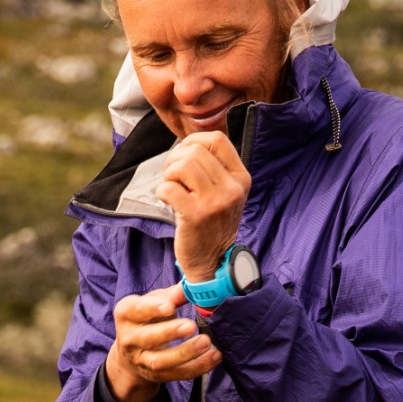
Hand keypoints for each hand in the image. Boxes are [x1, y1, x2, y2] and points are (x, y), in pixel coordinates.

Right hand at [104, 282, 220, 401]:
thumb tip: (188, 287)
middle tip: (191, 326)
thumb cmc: (147, 319)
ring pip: (161, 361)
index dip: (152, 308)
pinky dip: (198, 366)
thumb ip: (170, 295)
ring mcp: (142, 361)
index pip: (135, 310)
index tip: (170, 306)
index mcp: (126, 314)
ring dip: (185, 353)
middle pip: (148, 338)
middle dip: (170, 332)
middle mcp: (129, 339)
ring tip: (206, 342)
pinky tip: (214, 356)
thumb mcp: (154, 302)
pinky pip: (178, 374)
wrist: (134, 353)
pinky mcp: (157, 376)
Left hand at [157, 132, 250, 282]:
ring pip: (183, 165)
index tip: (183, 156)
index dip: (194, 141)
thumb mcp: (225, 192)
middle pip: (196, 150)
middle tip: (173, 177)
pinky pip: (169, 187)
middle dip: (176, 159)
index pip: (217, 140)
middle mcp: (232, 188)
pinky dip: (162, 191)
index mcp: (241, 178)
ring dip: (169, 174)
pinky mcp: (196, 216)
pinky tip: (168, 201)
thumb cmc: (212, 223)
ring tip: (172, 188)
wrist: (213, 261)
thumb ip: (214, 167)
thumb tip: (188, 143)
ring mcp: (215, 202)